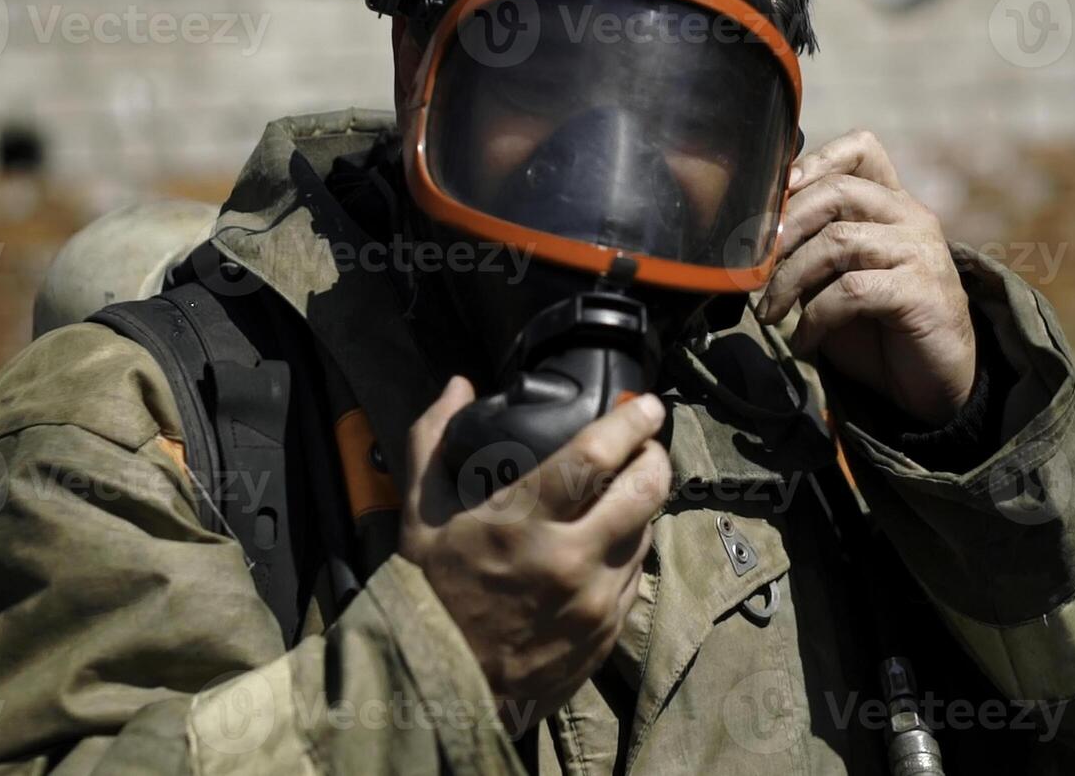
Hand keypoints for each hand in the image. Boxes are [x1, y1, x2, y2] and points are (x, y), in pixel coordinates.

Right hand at [399, 377, 671, 733]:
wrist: (440, 689)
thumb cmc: (429, 596)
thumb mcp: (419, 516)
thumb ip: (433, 441)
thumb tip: (458, 386)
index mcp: (523, 524)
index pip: (596, 456)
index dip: (631, 422)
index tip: (646, 404)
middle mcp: (570, 562)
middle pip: (645, 491)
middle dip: (655, 456)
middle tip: (649, 442)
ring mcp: (596, 602)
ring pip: (646, 533)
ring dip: (643, 505)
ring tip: (629, 488)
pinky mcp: (607, 634)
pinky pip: (634, 577)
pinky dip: (628, 551)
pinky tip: (611, 541)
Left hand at [756, 129, 975, 426]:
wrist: (934, 385)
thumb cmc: (880, 330)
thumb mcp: (837, 281)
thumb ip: (812, 251)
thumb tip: (756, 239)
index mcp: (892, 205)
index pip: (862, 149)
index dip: (815, 160)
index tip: (778, 193)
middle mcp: (911, 217)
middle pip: (838, 191)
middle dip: (785, 227)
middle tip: (755, 267)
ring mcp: (921, 252)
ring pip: (838, 240)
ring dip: (789, 279)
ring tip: (769, 312)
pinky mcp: (923, 292)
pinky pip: (852, 290)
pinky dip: (815, 317)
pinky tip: (804, 340)